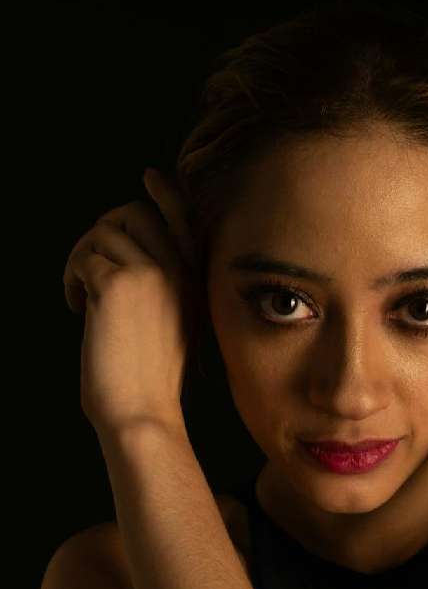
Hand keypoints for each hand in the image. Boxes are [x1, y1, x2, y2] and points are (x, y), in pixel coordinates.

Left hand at [63, 169, 199, 438]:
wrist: (142, 411)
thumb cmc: (151, 382)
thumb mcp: (171, 327)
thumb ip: (160, 290)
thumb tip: (121, 258)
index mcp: (195, 282)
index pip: (184, 219)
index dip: (165, 193)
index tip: (149, 176)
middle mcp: (178, 270)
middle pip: (132, 213)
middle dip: (103, 231)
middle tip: (88, 268)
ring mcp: (151, 273)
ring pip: (103, 232)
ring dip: (81, 258)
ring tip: (80, 296)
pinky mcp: (117, 283)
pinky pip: (84, 257)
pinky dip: (71, 278)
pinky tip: (76, 306)